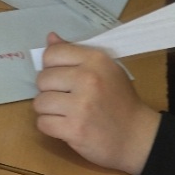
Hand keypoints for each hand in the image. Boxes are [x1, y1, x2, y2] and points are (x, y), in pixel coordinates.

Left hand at [33, 32, 160, 173]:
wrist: (135, 136)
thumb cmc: (119, 101)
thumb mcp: (105, 70)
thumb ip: (76, 54)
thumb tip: (50, 38)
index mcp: (96, 60)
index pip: (52, 54)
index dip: (51, 67)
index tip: (61, 78)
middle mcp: (88, 79)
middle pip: (42, 79)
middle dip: (49, 91)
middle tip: (65, 99)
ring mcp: (81, 105)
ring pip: (40, 102)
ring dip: (48, 110)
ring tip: (64, 113)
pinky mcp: (74, 129)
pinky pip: (42, 123)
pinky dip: (49, 126)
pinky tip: (64, 126)